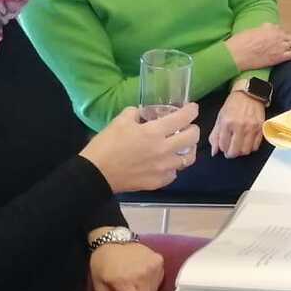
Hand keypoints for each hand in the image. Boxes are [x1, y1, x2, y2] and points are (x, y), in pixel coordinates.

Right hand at [80, 103, 198, 191]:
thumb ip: (135, 113)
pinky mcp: (158, 182)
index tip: (192, 109)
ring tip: (182, 146)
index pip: (183, 118)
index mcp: (154, 132)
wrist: (95, 174)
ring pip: (188, 158)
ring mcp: (163, 168)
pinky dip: (173, 167)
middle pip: (192, 138)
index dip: (192, 111)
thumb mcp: (119, 121)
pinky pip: (174, 173)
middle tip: (188, 127)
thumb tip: (142, 113)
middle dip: (194, 129)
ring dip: (188, 150)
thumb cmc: (106, 145)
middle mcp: (164, 150)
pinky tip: (167, 163)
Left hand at [89, 239, 163, 290]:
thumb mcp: (99, 285)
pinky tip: (142, 278)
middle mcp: (142, 275)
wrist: (113, 239)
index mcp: (125, 281)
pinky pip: (158, 283)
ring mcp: (153, 268)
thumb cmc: (103, 262)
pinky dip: (151, 285)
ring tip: (135, 288)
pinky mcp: (160, 262)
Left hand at [209, 89, 266, 157]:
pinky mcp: (260, 129)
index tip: (223, 147)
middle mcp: (239, 126)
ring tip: (239, 147)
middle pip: (234, 151)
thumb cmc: (234, 104)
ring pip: (245, 151)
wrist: (249, 94)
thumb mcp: (220, 117)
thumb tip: (214, 151)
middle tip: (230, 151)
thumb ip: (215, 135)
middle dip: (230, 154)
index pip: (223, 145)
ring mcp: (251, 128)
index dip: (222, 149)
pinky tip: (247, 143)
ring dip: (241, 152)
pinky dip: (250, 148)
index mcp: (227, 123)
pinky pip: (255, 146)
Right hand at [226, 24, 290, 69]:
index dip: (282, 35)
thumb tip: (261, 32)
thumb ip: (259, 31)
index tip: (283, 38)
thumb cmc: (239, 43)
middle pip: (290, 37)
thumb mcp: (250, 31)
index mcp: (269, 28)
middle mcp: (277, 35)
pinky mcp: (280, 57)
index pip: (280, 30)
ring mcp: (280, 46)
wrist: (237, 54)